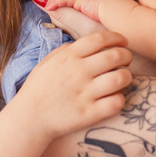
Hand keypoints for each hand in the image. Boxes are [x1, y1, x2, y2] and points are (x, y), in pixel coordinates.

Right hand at [17, 30, 133, 138]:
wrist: (28, 119)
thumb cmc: (37, 89)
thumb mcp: (47, 62)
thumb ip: (66, 50)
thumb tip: (85, 44)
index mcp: (69, 57)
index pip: (100, 38)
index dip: (117, 37)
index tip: (123, 42)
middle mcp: (78, 72)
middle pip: (116, 55)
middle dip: (127, 55)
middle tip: (126, 60)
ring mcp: (85, 93)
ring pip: (121, 78)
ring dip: (126, 76)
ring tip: (122, 79)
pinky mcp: (89, 114)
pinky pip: (116, 102)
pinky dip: (120, 99)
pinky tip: (114, 99)